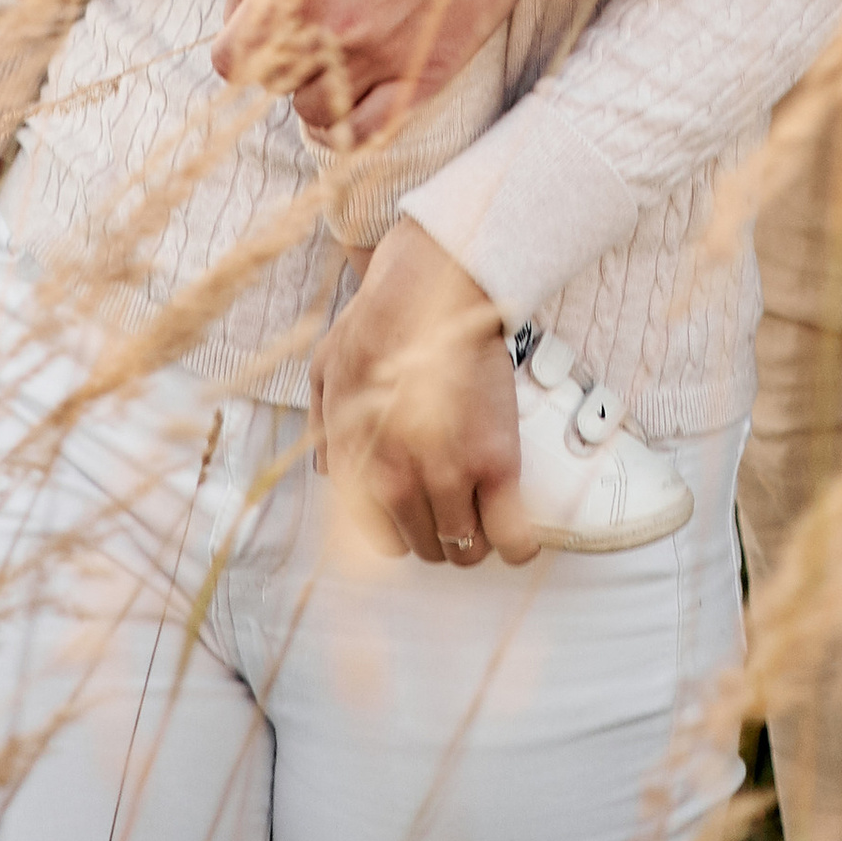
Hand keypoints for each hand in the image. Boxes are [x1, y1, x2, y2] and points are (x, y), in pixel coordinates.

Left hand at [212, 0, 569, 131]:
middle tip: (300, 26)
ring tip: (331, 54)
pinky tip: (349, 103)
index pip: (232, 58)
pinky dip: (349, 128)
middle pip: (273, 85)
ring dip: (313, 88)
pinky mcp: (430, 73)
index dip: (237, 41)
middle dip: (276, 57)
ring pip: (317, 113)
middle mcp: (334, 32)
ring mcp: (384, 58)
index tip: (255, 23)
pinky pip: (370, 133)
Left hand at [311, 222, 535, 566]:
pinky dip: (519, 544)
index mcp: (355, 468)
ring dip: (478, 536)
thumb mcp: (327, 373)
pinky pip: (514, 539)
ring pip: (469, 549)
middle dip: (444, 532)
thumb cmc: (376, 322)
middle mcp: (397, 484)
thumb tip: (329, 472)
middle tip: (458, 503)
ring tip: (487, 508)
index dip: (405, 529)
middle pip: (429, 548)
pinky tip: (517, 530)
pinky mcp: (496, 463)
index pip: (380, 541)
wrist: (428, 291)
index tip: (422, 513)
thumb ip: (323, 430)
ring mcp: (449, 478)